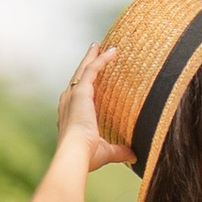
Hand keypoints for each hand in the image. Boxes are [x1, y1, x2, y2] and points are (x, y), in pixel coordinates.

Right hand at [54, 42, 136, 173]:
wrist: (75, 153)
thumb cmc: (86, 156)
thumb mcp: (106, 152)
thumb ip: (119, 151)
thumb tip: (133, 156)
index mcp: (70, 115)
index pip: (78, 93)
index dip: (84, 82)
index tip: (91, 74)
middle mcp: (68, 102)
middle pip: (78, 76)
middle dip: (86, 62)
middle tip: (94, 50)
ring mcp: (73, 95)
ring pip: (83, 69)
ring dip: (93, 56)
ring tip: (100, 45)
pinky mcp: (80, 91)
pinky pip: (92, 69)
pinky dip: (101, 59)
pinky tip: (112, 51)